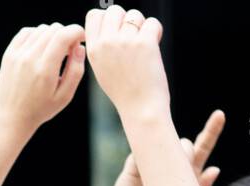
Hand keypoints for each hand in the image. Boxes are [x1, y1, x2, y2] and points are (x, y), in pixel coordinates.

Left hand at [0, 23, 86, 136]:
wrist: (13, 115)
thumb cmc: (42, 108)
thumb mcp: (65, 96)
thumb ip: (76, 71)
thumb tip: (80, 48)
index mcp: (45, 70)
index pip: (62, 36)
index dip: (76, 31)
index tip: (83, 36)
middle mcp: (30, 58)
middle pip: (53, 29)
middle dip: (66, 35)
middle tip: (70, 50)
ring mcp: (18, 53)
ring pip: (41, 29)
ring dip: (53, 35)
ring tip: (56, 52)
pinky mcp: (10, 52)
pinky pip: (27, 32)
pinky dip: (38, 35)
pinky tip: (43, 48)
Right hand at [85, 6, 168, 120]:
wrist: (142, 111)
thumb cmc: (126, 94)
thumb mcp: (102, 70)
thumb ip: (102, 47)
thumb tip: (108, 24)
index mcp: (93, 49)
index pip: (94, 15)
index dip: (108, 19)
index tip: (118, 32)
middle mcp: (107, 43)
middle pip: (115, 10)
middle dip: (127, 20)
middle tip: (135, 39)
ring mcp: (125, 42)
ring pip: (135, 15)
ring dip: (142, 27)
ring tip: (144, 46)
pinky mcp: (144, 43)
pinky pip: (152, 23)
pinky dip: (156, 31)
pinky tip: (155, 43)